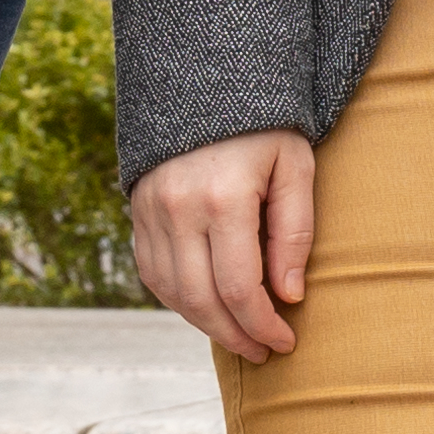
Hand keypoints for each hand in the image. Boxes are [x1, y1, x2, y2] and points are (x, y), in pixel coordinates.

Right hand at [129, 127, 319, 362]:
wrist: (207, 82)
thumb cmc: (266, 127)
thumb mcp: (295, 167)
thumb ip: (294, 232)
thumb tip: (289, 295)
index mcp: (222, 197)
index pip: (239, 288)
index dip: (262, 325)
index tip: (286, 342)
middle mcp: (177, 209)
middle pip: (202, 300)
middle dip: (236, 336)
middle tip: (264, 352)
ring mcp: (150, 213)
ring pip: (173, 294)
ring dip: (207, 325)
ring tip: (241, 336)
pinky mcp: (137, 214)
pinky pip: (153, 275)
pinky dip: (180, 300)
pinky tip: (209, 307)